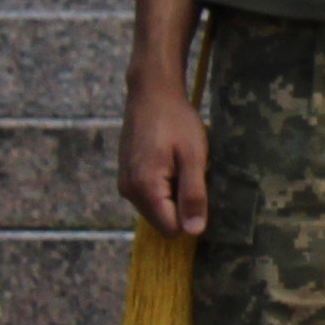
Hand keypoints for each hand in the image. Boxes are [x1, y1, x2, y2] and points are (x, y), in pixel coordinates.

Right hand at [122, 58, 209, 238]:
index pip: (171, 229)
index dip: (190, 216)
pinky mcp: (126, 176)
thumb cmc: (177, 121)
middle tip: (189, 172)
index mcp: (144, 189)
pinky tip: (169, 162)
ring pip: (156, 209)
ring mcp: (125, 184)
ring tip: (179, 165)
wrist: (152, 93)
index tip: (199, 189)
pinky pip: (149, 196)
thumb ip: (193, 195)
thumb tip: (194, 232)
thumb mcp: (193, 157)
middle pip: (162, 221)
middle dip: (181, 204)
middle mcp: (128, 191)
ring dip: (173, 194)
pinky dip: (163, 186)